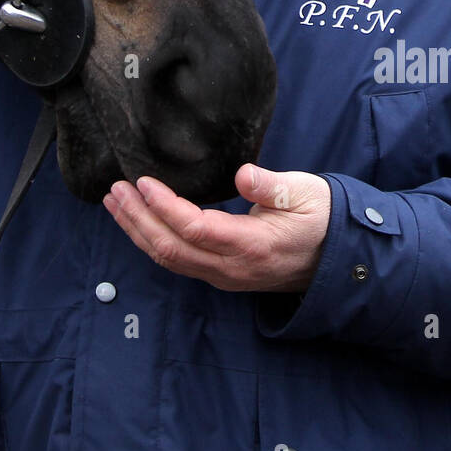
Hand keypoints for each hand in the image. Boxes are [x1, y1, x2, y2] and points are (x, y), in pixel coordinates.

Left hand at [102, 164, 330, 292]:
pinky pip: (177, 261)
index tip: (143, 182)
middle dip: (138, 219)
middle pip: (171, 249)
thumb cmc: (319, 217)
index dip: (165, 207)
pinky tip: (137, 221)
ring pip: (169, 259)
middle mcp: (231, 268)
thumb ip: (272, 186)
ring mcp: (224, 276)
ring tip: (114, 203)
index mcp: (252, 246)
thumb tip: (242, 174)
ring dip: (137, 231)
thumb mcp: (305, 193)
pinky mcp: (220, 274)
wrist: (336, 258)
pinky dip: (151, 240)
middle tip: (116, 190)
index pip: (195, 230)